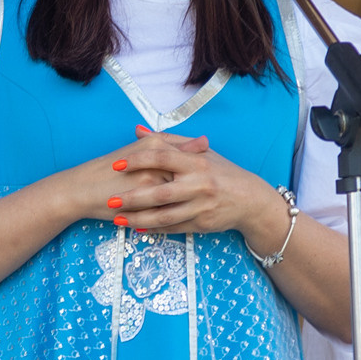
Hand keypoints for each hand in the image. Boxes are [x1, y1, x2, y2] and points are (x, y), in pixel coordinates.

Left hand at [106, 128, 285, 247]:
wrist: (250, 199)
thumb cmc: (221, 172)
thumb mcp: (200, 153)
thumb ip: (168, 142)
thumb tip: (138, 130)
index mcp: (195, 162)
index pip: (162, 157)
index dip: (137, 160)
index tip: (116, 164)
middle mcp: (198, 184)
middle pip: (159, 193)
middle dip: (132, 198)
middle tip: (110, 199)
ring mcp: (200, 206)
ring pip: (164, 216)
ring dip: (138, 218)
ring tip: (117, 219)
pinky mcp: (201, 224)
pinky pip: (173, 228)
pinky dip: (154, 229)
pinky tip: (137, 227)